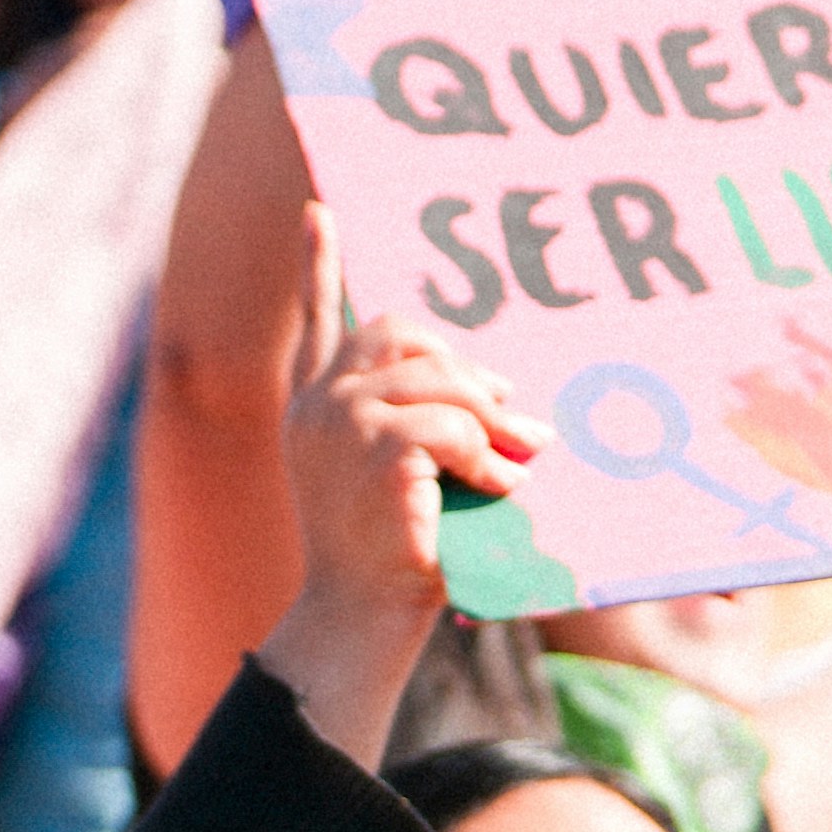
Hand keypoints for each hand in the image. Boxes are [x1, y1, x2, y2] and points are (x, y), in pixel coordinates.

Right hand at [264, 214, 540, 729]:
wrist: (362, 618)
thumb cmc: (392, 557)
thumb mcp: (401, 478)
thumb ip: (426, 428)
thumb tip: (512, 399)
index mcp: (314, 407)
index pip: (318, 320)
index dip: (318, 265)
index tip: (319, 213)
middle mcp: (317, 405)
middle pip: (403, 336)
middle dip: (466, 370)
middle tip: (511, 415)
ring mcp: (339, 424)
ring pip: (441, 383)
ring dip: (492, 423)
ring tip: (517, 463)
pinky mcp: (375, 451)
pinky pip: (455, 430)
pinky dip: (488, 461)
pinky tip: (500, 493)